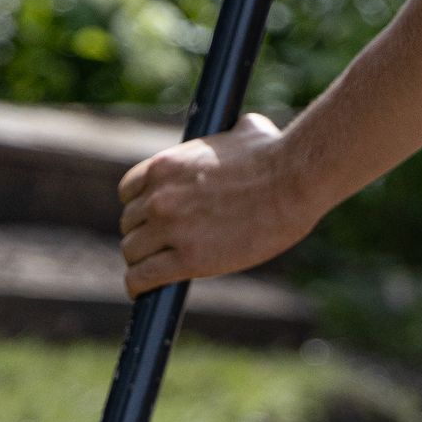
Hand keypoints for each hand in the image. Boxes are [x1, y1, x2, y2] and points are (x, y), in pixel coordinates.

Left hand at [118, 114, 319, 299]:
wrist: (293, 181)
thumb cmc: (277, 154)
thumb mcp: (244, 130)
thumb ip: (231, 134)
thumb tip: (245, 128)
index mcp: (165, 165)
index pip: (129, 192)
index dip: (141, 208)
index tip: (151, 220)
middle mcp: (160, 196)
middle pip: (130, 224)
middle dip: (144, 236)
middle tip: (160, 249)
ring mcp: (172, 228)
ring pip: (133, 253)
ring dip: (142, 262)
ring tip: (155, 271)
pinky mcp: (188, 260)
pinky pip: (143, 278)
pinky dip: (138, 287)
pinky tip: (142, 292)